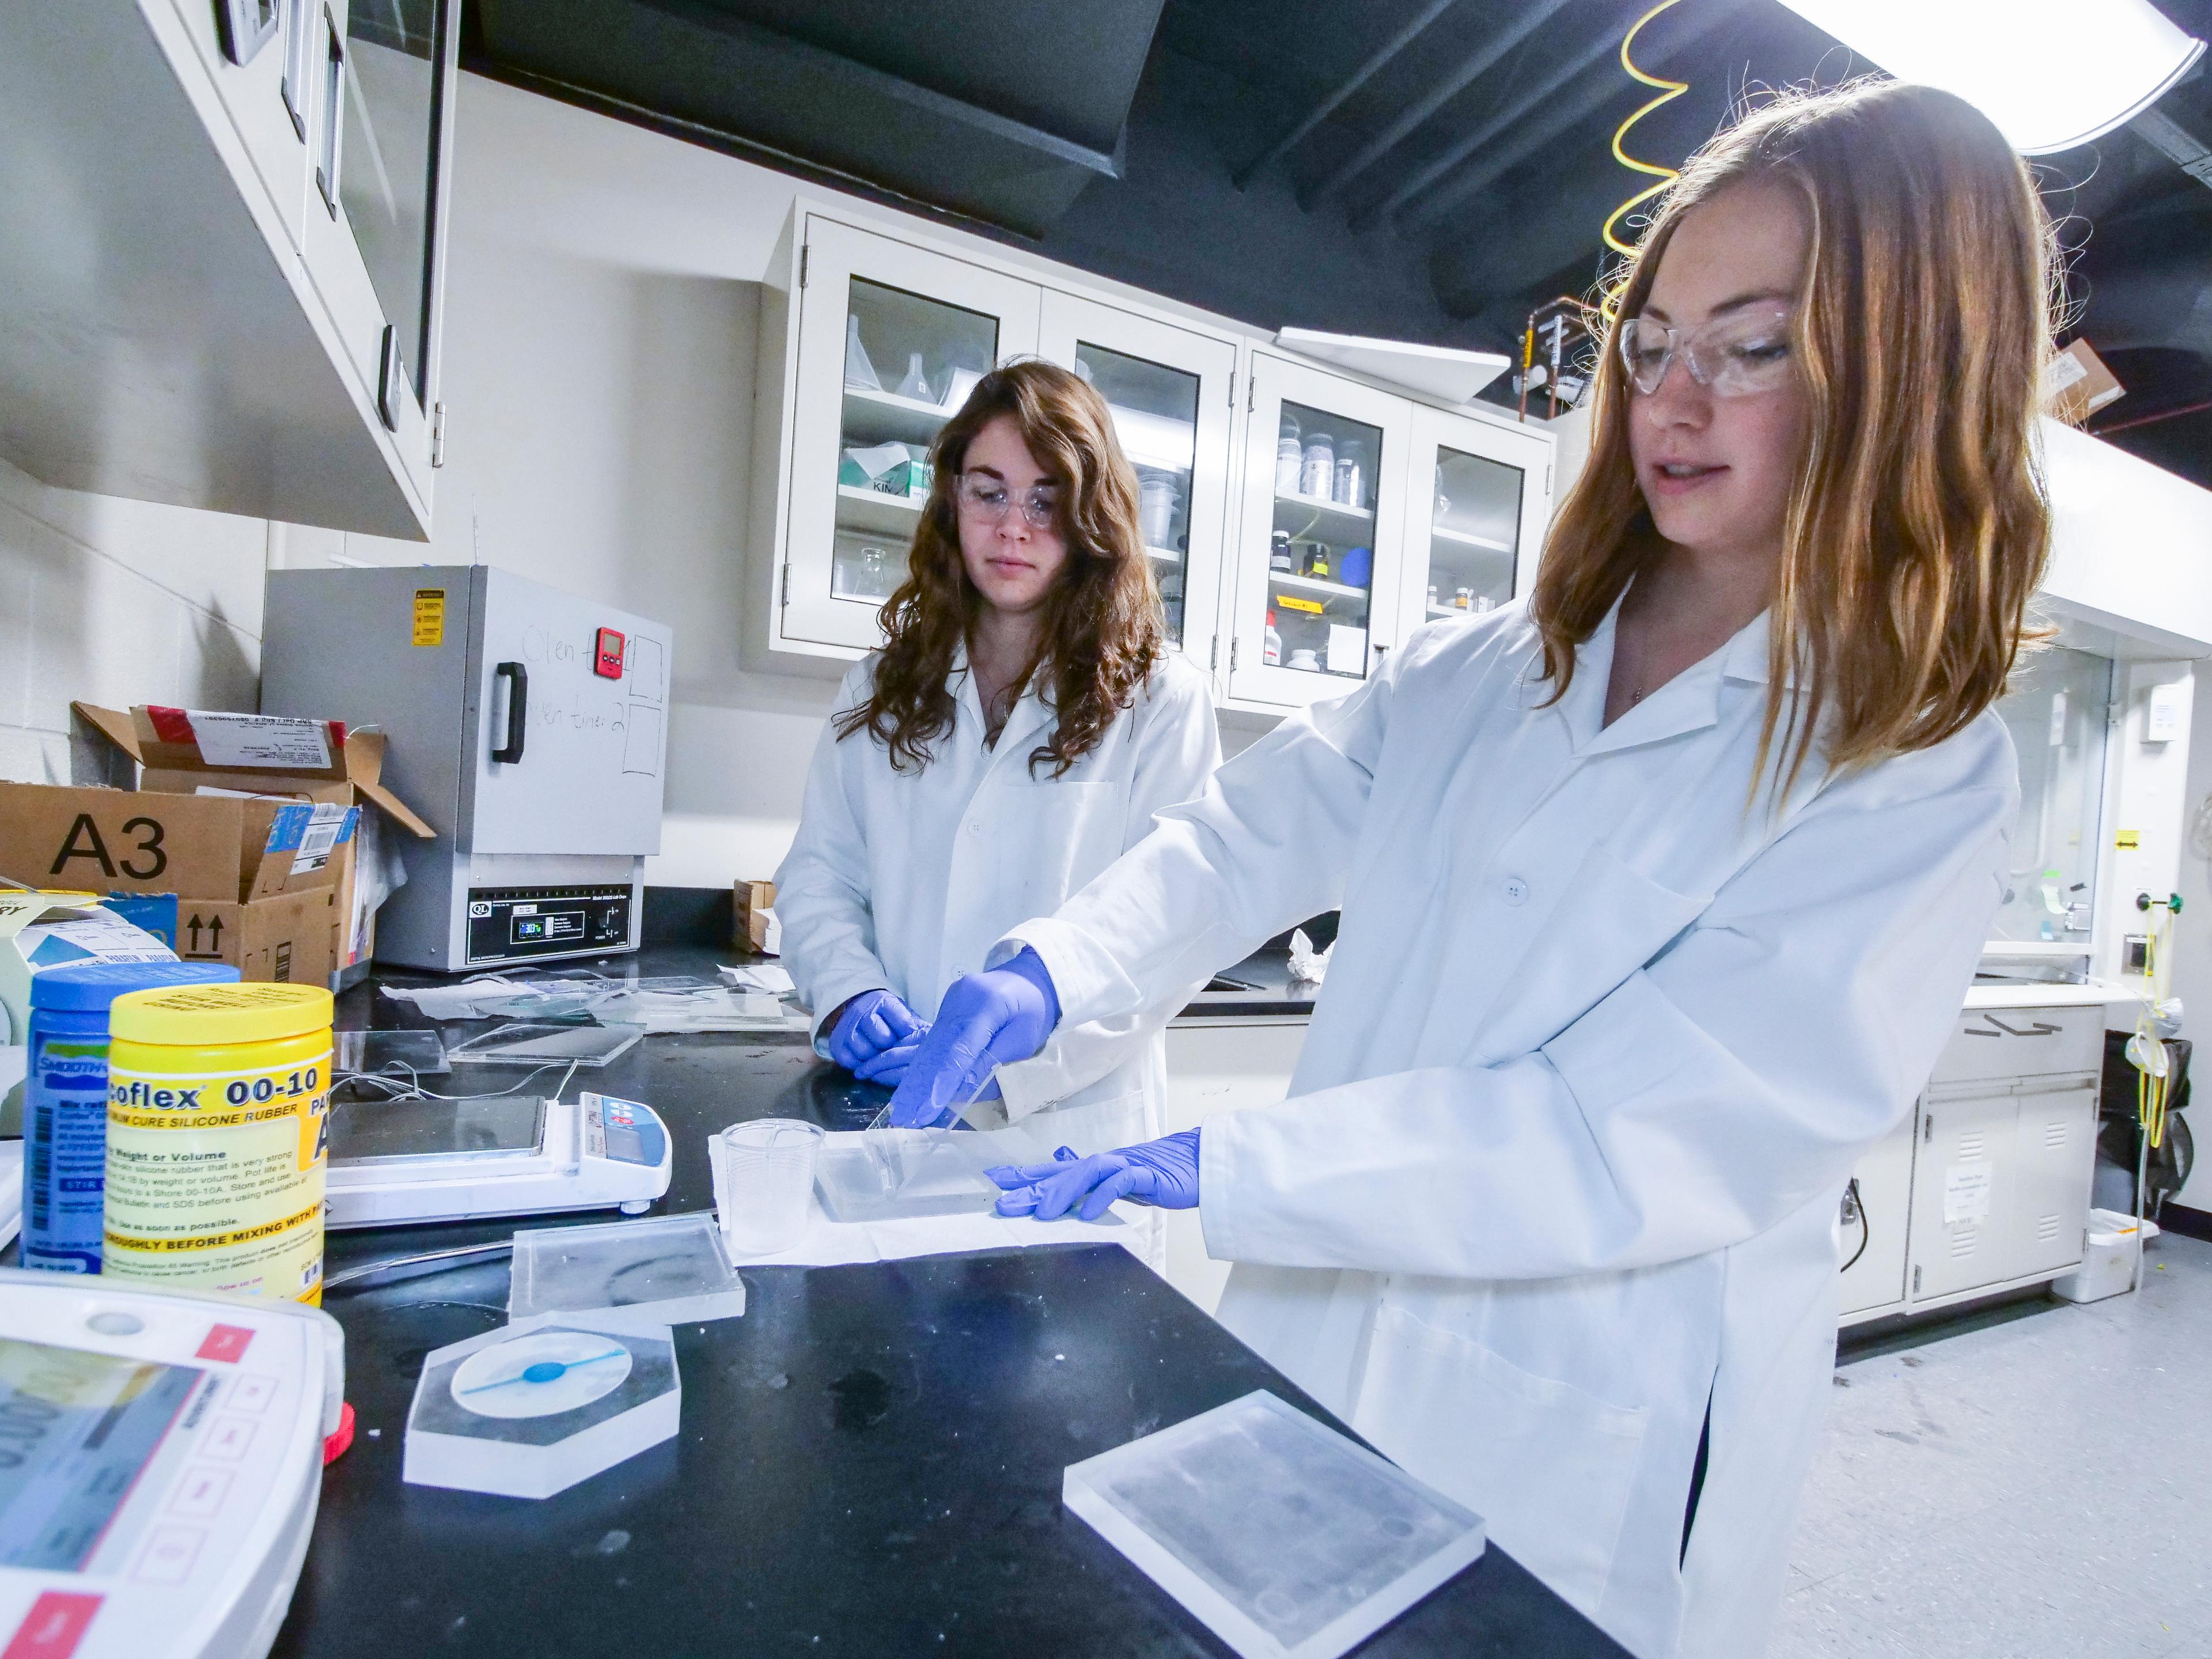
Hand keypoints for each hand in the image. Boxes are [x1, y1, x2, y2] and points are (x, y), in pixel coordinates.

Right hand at [824, 990, 924, 1075]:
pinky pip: (850, 1062)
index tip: (909, 1037)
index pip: (903, 1024)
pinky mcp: (836, 1044)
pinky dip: (859, 1064)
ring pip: (866, 1053)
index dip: (908, 1035)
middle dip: (891, 1047)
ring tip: (877, 1053)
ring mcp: (847, 1028)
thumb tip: (935, 1039)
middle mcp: (862, 1012)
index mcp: (883, 1002)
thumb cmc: (883, 1016)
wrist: (851, 1006)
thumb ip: (916, 1025)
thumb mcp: (900, 1013)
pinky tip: (864, 1058)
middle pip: (884, 1040)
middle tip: (891, 1047)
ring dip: (875, 1058)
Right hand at [885, 948, 1059, 1127]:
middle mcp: (960, 999)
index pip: (961, 1048)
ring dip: (919, 1075)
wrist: (1032, 978)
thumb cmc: (1035, 1012)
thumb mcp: (1023, 1040)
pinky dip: (927, 1062)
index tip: (929, 1106)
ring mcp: (950, 1002)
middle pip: (939, 1047)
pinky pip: (936, 1038)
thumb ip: (993, 1062)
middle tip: (906, 1114)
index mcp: (986, 1003)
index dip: (944, 1079)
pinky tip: (915, 1083)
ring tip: (904, 1105)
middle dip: (924, 1083)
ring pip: (933, 1044)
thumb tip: (961, 1088)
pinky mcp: (947, 1008)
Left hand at [987, 1130, 1200, 1221]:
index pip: (1055, 1170)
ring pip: (1088, 1173)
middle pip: (1063, 1173)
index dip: (1026, 1175)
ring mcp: (1126, 1166)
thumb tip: (1063, 1169)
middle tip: (1004, 1204)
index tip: (997, 1182)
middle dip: (1032, 1188)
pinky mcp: (1147, 1174)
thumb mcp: (1120, 1179)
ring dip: (1063, 1191)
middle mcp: (1106, 1163)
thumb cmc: (1160, 1172)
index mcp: (1097, 1168)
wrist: (1198, 1162)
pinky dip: (1103, 1195)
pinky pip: (1121, 1182)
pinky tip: (1088, 1213)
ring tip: (1043, 1212)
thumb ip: (1092, 1179)